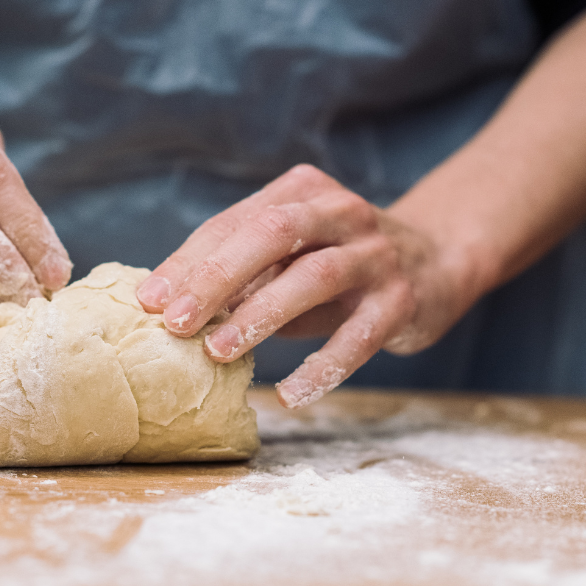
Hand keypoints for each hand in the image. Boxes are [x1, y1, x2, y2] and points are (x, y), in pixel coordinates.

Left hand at [135, 165, 465, 408]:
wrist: (438, 262)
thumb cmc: (337, 263)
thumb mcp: (291, 256)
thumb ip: (243, 272)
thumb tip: (167, 306)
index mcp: (302, 192)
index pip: (235, 223)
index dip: (189, 261)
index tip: (148, 299)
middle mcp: (341, 213)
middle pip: (272, 234)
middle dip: (217, 277)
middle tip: (173, 322)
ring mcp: (376, 255)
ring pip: (314, 277)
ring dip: (262, 315)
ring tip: (217, 352)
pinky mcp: (403, 300)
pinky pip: (360, 336)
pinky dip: (323, 367)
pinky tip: (289, 394)